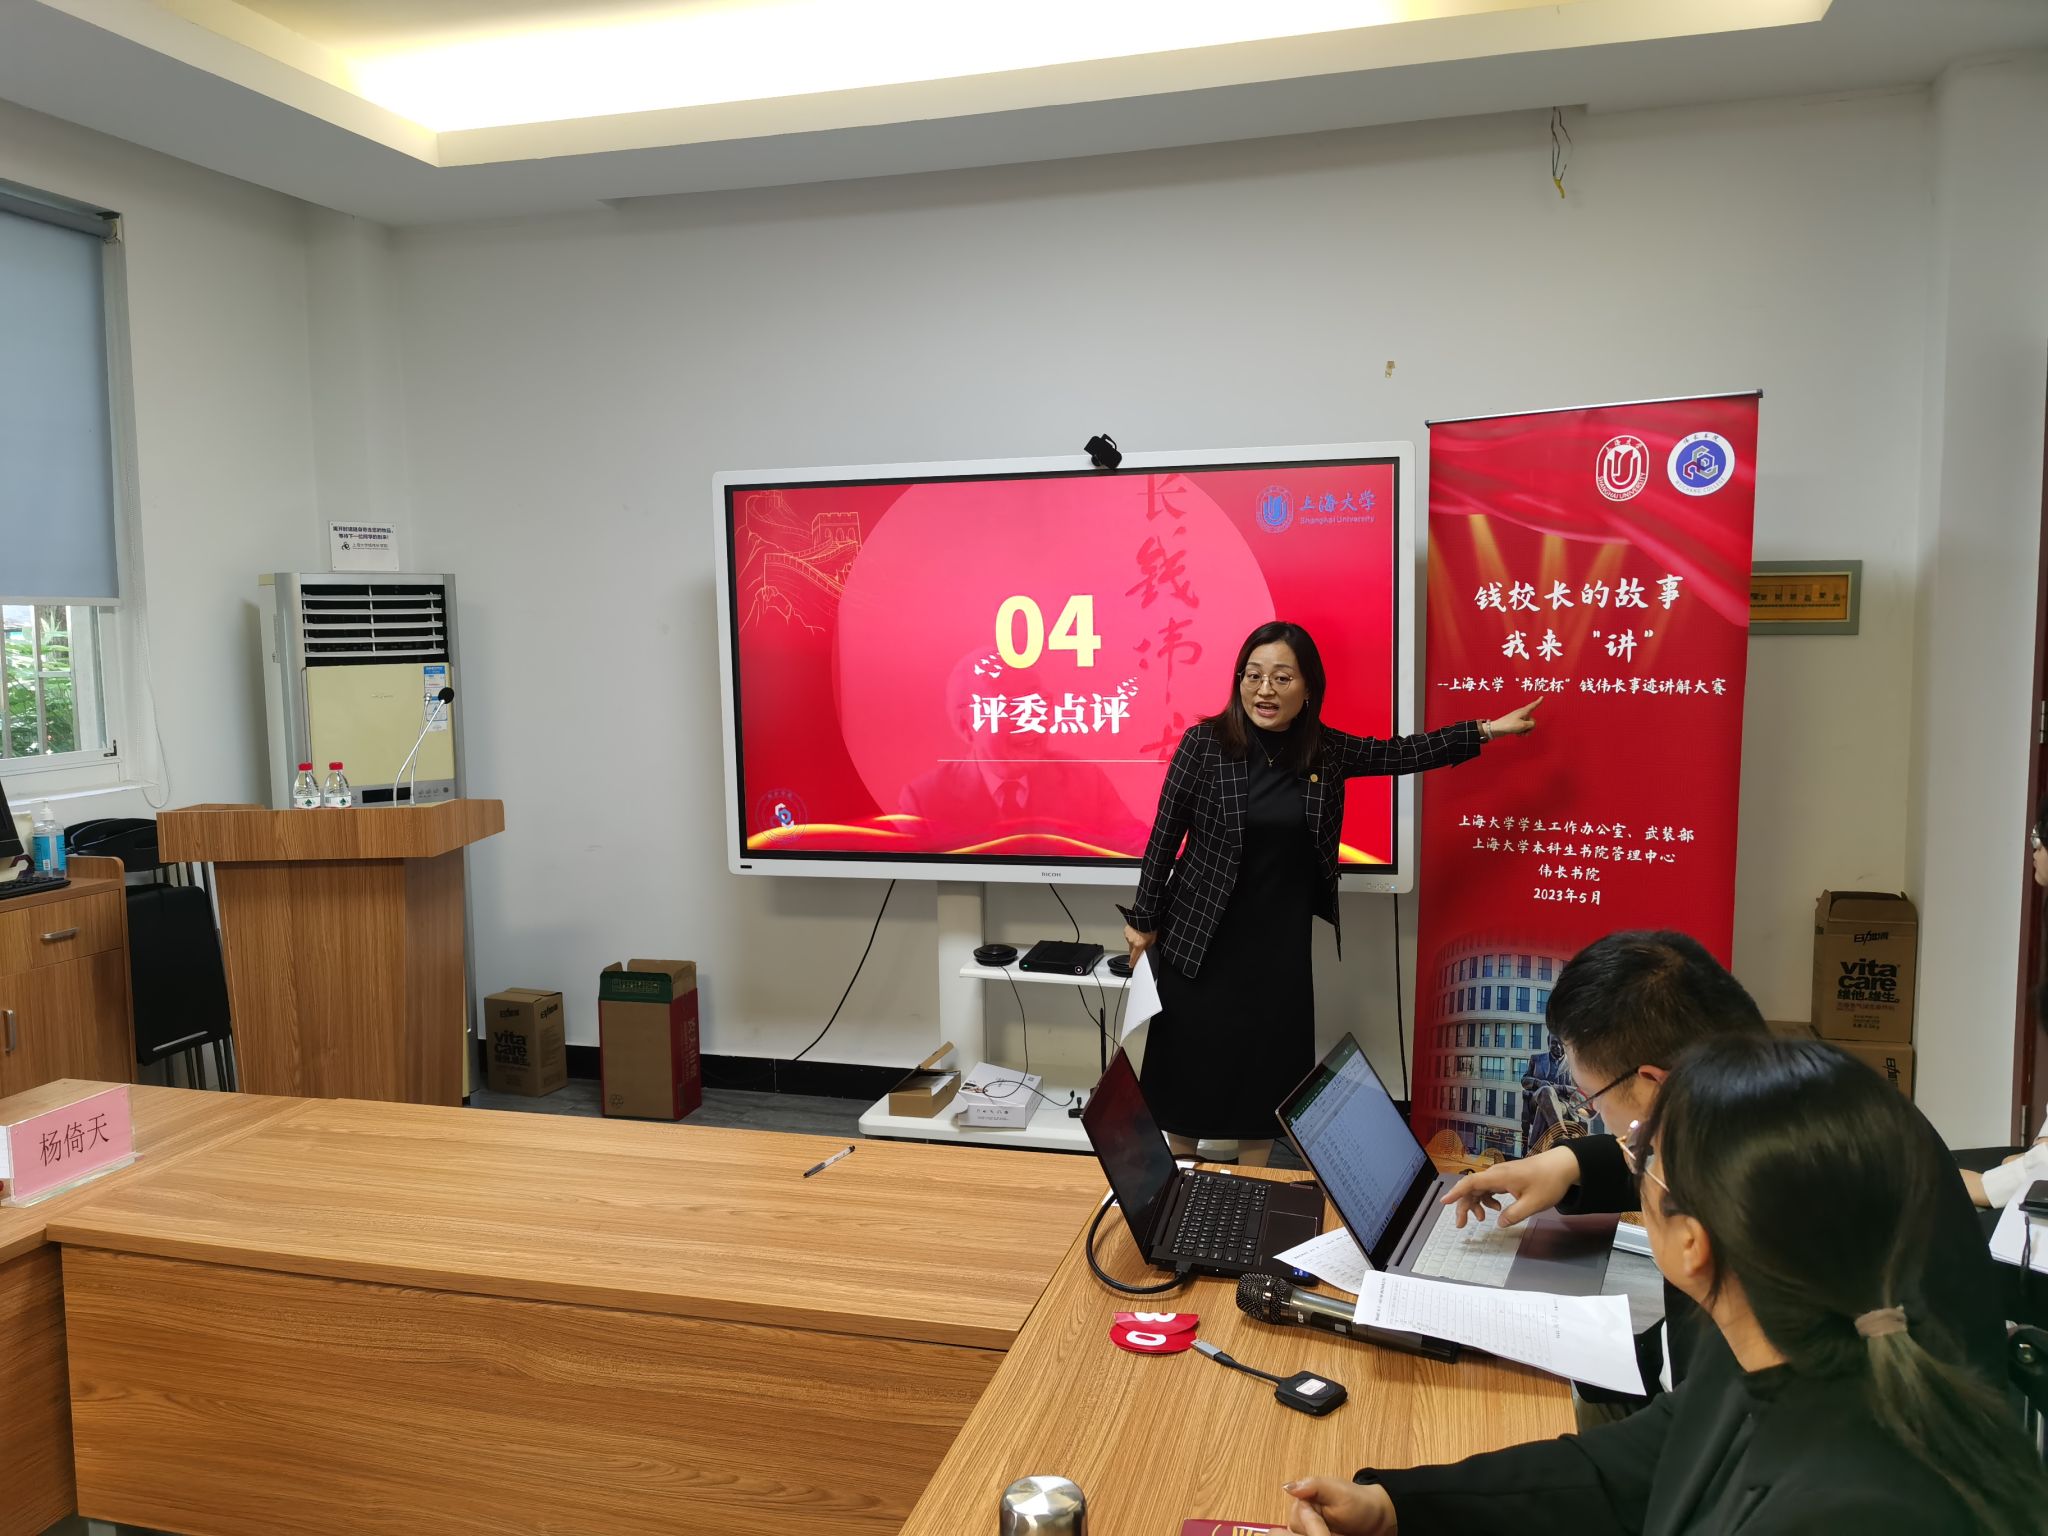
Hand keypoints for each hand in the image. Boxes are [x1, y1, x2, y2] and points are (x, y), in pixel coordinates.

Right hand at [1123, 924, 1155, 964]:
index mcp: (1138, 945)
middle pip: (1131, 950)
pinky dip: (1132, 935)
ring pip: (1130, 942)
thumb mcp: (1153, 940)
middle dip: (1135, 950)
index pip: (1134, 957)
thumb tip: (1146, 949)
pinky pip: (1128, 936)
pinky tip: (1136, 932)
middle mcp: (1131, 942)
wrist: (1144, 917)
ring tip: (1140, 936)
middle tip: (1140, 946)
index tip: (1131, 965)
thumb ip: (1148, 946)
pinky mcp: (1126, 930)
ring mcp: (1128, 936)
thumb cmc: (1150, 927)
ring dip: (1134, 941)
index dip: (1132, 962)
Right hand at [1284, 1477, 1395, 1534]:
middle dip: (1317, 1533)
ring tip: (1337, 1534)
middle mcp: (1304, 1517)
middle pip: (1299, 1533)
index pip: (1295, 1520)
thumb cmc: (1359, 1502)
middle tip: (1333, 1531)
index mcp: (1304, 1502)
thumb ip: (1313, 1486)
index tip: (1326, 1525)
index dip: (1311, 1524)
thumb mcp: (1337, 1490)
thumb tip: (1286, 1486)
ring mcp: (1312, 1531)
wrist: (1379, 1519)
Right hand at [1440, 1145, 1579, 1227]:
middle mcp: (1496, 1173)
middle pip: (1472, 1187)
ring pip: (1480, 1188)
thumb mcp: (1532, 1204)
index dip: (1456, 1193)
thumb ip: (1514, 1215)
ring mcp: (1501, 1174)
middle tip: (1461, 1225)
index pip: (1470, 1183)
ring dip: (1476, 1203)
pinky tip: (1497, 1209)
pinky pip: (1490, 1188)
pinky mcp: (1508, 1177)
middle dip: (1463, 1205)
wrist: (1563, 1165)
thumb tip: (1499, 1222)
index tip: (1444, 1202)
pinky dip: (1488, 1199)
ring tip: (1481, 1219)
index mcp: (1499, 1177)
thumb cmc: (1549, 1182)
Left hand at [1484, 697, 1542, 737]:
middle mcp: (1522, 714)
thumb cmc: (1509, 725)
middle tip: (1524, 731)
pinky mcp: (1515, 724)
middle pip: (1532, 720)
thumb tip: (1532, 724)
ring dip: (1525, 731)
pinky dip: (1521, 732)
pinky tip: (1517, 734)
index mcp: (1524, 711)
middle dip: (1530, 727)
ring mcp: (1518, 719)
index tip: (1542, 697)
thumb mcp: (1523, 725)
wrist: (1497, 729)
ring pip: (1527, 725)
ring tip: (1520, 733)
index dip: (1538, 702)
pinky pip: (1522, 728)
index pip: (1533, 705)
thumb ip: (1532, 724)